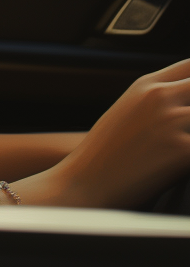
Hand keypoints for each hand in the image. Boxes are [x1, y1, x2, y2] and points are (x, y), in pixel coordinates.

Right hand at [50, 59, 189, 208]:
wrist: (87, 181)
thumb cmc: (105, 153)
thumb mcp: (127, 111)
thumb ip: (156, 100)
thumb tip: (182, 104)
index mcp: (146, 85)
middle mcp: (160, 97)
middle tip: (186, 127)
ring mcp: (173, 121)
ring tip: (185, 141)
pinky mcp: (184, 150)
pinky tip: (185, 162)